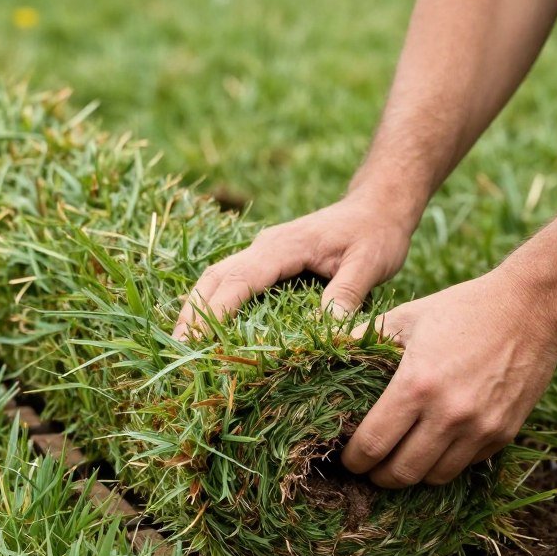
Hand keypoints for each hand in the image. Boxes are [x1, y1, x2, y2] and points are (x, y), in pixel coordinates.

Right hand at [173, 192, 412, 338]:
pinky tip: (207, 330)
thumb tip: (327, 331)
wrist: (377, 205)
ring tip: (184, 346)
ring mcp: (262, 252)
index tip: (199, 340)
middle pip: (214, 278)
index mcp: (284, 246)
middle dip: (192, 313)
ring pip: (216, 279)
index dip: (217, 311)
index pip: (240, 280)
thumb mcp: (370, 263)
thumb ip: (347, 293)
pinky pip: (230, 282)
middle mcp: (264, 246)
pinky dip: (212, 305)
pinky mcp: (266, 262)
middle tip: (179, 351)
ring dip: (196, 310)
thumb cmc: (376, 233)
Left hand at [342, 266, 556, 486]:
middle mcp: (448, 415)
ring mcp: (480, 428)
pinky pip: (465, 465)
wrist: (532, 307)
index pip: (373, 445)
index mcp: (416, 386)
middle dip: (377, 476)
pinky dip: (444, 463)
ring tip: (398, 461)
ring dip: (411, 475)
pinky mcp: (503, 434)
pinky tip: (433, 447)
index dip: (354, 459)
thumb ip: (364, 339)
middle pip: (400, 473)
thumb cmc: (462, 309)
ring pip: (433, 478)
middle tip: (369, 467)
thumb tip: (328, 352)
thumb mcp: (406, 316)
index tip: (347, 457)